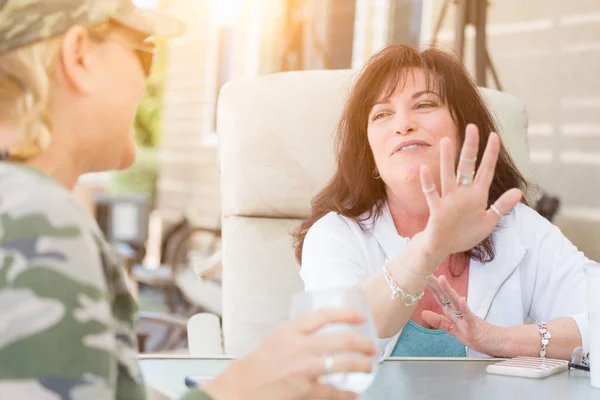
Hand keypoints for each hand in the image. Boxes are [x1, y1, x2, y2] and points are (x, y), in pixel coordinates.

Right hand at [203, 308, 376, 399]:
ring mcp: (304, 368)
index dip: (346, 314)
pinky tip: (353, 394)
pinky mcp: (305, 390)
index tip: (360, 317)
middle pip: (342, 339)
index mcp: (290, 330)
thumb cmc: (255, 368)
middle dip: (362, 343)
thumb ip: (298, 336)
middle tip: (370, 347)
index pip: (324, 315)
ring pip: (344, 363)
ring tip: (368, 367)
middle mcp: (299, 346)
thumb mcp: (276, 341)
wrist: (239, 390)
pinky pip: (335, 392)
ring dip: (361, 365)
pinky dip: (347, 394)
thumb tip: (323, 336)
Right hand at [416, 124, 522, 262]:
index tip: (494, 136)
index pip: (485, 170)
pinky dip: (428, 182)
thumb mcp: (489, 221)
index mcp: (477, 195)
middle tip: (472, 127)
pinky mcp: (438, 210)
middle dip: (470, 147)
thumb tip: (518, 191)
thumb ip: (502, 206)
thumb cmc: (465, 234)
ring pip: (448, 175)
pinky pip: (432, 194)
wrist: (444, 247)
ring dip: (447, 159)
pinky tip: (425, 169)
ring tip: (446, 141)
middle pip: (467, 166)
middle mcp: (463, 193)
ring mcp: (449, 200)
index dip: (491, 153)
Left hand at [421, 275, 504, 356]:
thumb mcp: (454, 329)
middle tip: (426, 270)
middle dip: (434, 283)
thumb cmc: (477, 333)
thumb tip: (423, 314)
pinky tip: (461, 299)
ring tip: (441, 278)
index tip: (419, 274)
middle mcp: (458, 312)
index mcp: (453, 312)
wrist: (498, 342)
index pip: (439, 296)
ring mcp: (465, 318)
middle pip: (445, 295)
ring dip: (448, 290)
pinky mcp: (473, 326)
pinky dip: (464, 308)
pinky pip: (468, 316)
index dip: (429, 286)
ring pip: (455, 302)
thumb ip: (440, 321)